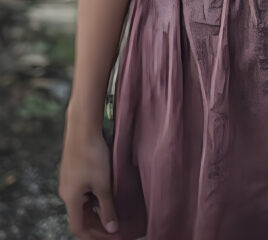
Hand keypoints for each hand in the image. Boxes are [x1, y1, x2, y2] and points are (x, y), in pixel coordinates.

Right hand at [58, 117, 118, 238]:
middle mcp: (66, 192)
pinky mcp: (72, 171)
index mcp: (71, 199)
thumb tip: (112, 228)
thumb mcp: (103, 184)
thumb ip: (107, 208)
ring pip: (82, 205)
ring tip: (113, 212)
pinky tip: (106, 194)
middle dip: (97, 225)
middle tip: (115, 227)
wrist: (83, 126)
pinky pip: (81, 192)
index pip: (79, 228)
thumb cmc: (93, 155)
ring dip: (96, 211)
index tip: (111, 236)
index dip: (95, 236)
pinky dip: (93, 199)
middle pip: (80, 217)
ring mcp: (68, 181)